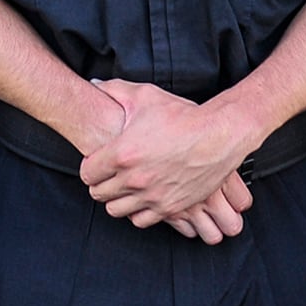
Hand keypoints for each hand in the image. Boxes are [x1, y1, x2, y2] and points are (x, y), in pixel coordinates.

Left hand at [78, 80, 257, 234]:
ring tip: (123, 187)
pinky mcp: (169, 207)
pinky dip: (137, 211)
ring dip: (116, 199)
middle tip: (108, 175)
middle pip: (99, 193)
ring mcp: (152, 196)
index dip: (89, 166)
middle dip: (100, 183)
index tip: (96, 162)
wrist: (217, 135)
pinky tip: (140, 198)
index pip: (87, 173)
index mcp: (122, 153)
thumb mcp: (144, 96)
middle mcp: (134, 178)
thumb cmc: (183, 116)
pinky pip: (140, 220)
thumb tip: (95, 85)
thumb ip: (115, 90)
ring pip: (116, 210)